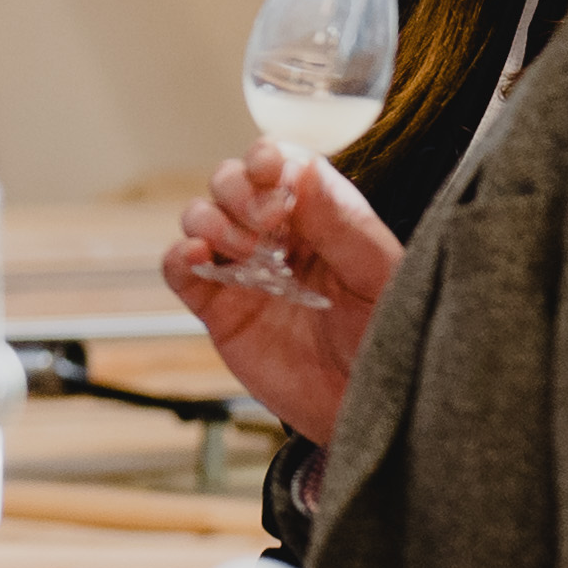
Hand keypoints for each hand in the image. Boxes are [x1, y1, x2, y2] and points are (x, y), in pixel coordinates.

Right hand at [156, 150, 402, 439]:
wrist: (366, 410)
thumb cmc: (389, 341)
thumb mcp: (379, 276)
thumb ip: (342, 222)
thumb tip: (302, 169)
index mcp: (323, 218)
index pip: (284, 164)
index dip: (268, 157)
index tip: (268, 168)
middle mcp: (279, 237)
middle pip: (233, 181)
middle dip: (237, 188)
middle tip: (263, 220)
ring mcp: (245, 271)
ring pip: (201, 216)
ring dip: (210, 219)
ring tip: (244, 252)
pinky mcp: (219, 309)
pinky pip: (180, 271)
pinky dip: (178, 256)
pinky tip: (196, 258)